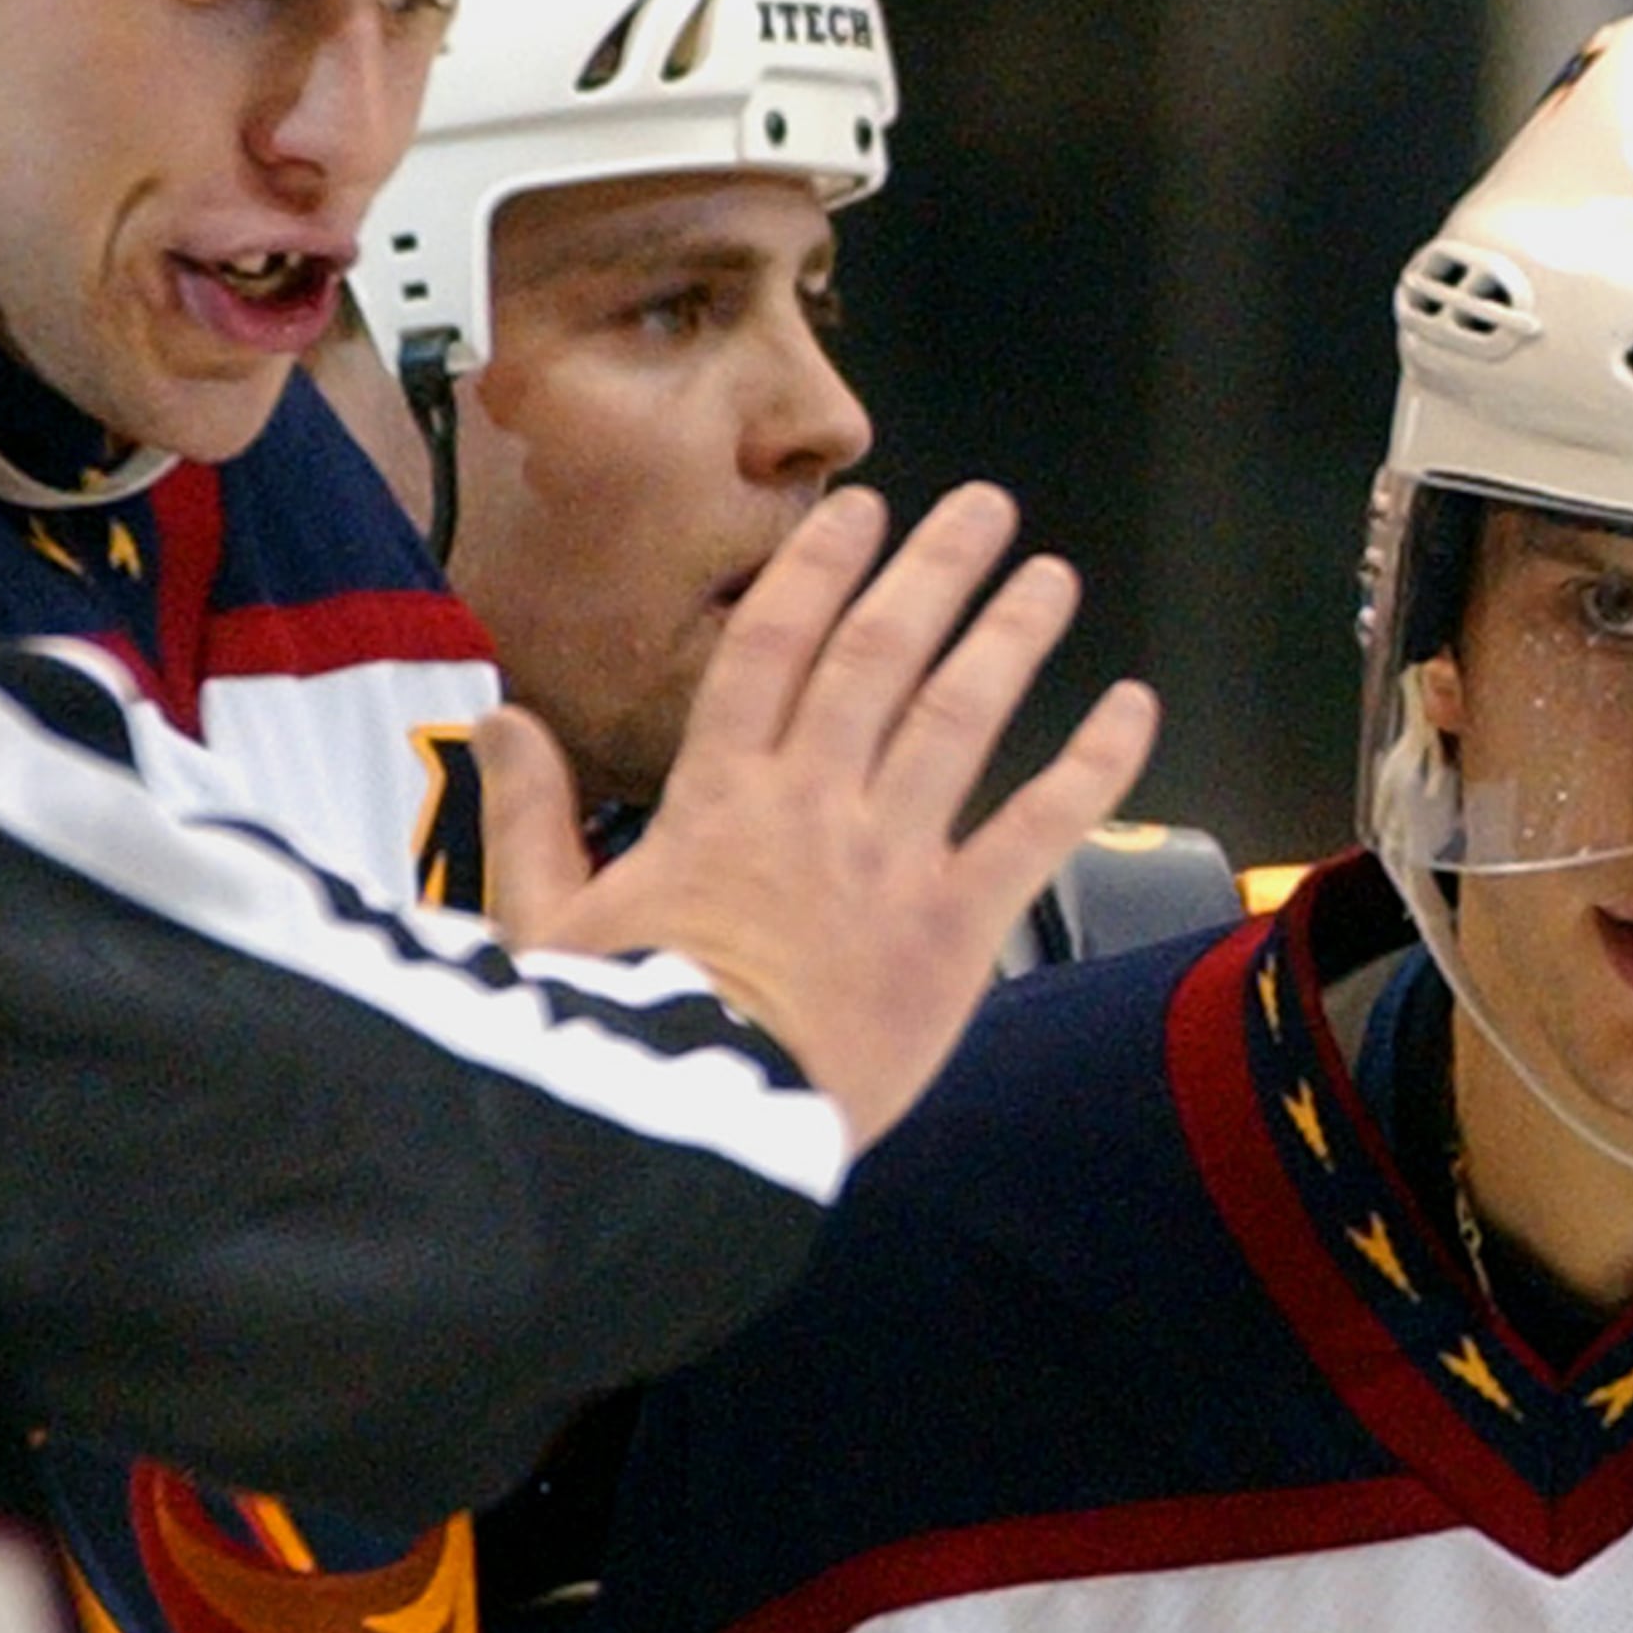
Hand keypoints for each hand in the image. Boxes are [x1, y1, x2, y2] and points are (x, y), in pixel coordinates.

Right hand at [482, 485, 1158, 1148]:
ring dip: (1011, 637)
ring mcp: (891, 858)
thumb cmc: (612, 1033)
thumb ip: (529, 811)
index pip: (771, 648)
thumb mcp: (543, 918)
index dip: (819, 569)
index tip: (861, 509)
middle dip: (934, 571)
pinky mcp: (956, 926)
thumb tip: (499, 718)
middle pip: (880, 655)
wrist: (690, 1125)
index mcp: (717, 798)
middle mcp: (813, 805)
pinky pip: (1039, 827)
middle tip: (983, 507)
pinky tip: (1133, 709)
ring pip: (961, 717)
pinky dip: (1093, 763)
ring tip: (1053, 576)